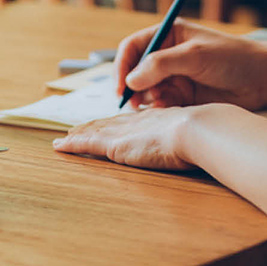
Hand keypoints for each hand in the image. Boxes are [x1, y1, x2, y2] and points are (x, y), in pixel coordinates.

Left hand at [52, 106, 196, 170]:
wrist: (198, 130)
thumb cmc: (205, 133)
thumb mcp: (198, 133)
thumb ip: (192, 136)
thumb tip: (202, 141)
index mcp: (155, 118)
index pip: (129, 120)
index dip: (115, 123)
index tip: (107, 125)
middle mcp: (136, 122)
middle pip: (108, 123)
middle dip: (91, 126)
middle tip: (77, 130)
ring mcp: (125, 132)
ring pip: (93, 131)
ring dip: (78, 135)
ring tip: (64, 138)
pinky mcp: (116, 145)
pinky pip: (87, 143)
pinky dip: (72, 145)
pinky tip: (60, 147)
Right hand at [116, 19, 266, 110]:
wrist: (262, 80)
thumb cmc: (233, 58)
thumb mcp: (195, 56)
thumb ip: (161, 65)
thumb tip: (131, 80)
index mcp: (169, 35)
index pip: (133, 48)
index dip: (122, 66)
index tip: (121, 86)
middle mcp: (168, 56)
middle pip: (135, 72)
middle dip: (133, 87)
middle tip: (135, 103)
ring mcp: (175, 77)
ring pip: (146, 91)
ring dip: (148, 99)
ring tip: (162, 103)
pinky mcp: (182, 97)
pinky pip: (161, 105)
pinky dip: (160, 109)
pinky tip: (170, 110)